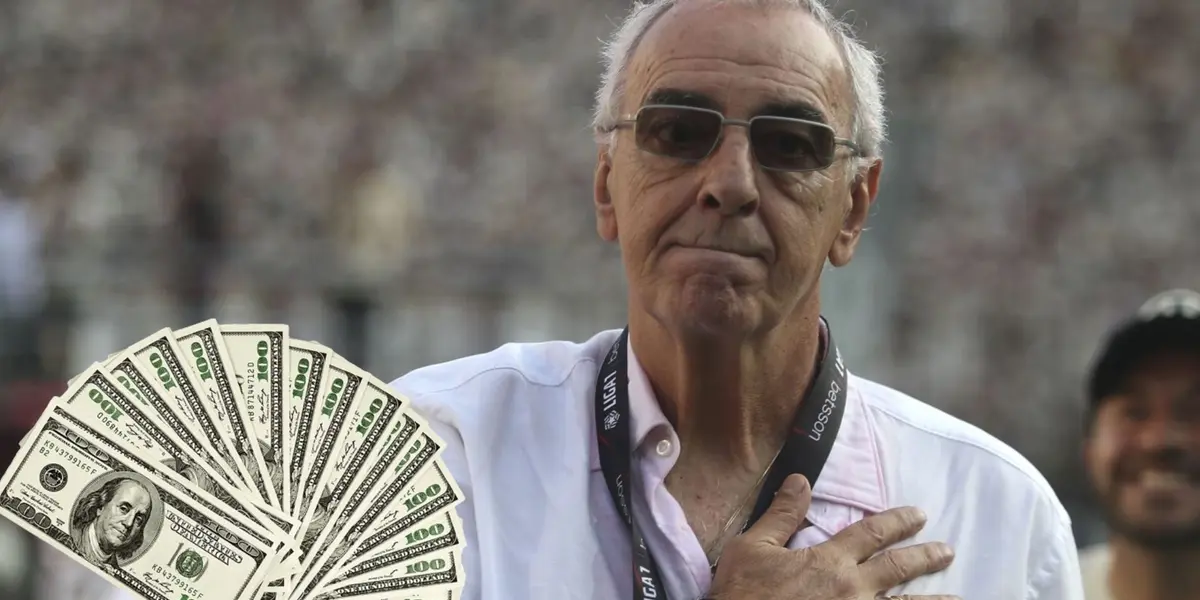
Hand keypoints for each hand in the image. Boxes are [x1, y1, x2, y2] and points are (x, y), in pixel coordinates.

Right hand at [706, 474, 957, 599]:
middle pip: (898, 568)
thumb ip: (783, 515)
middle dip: (925, 557)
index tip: (918, 516)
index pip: (872, 533)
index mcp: (829, 561)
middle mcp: (852, 589)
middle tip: (947, 551)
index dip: (897, 522)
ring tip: (958, 596)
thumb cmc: (743, 594)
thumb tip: (800, 480)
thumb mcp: (753, 547)